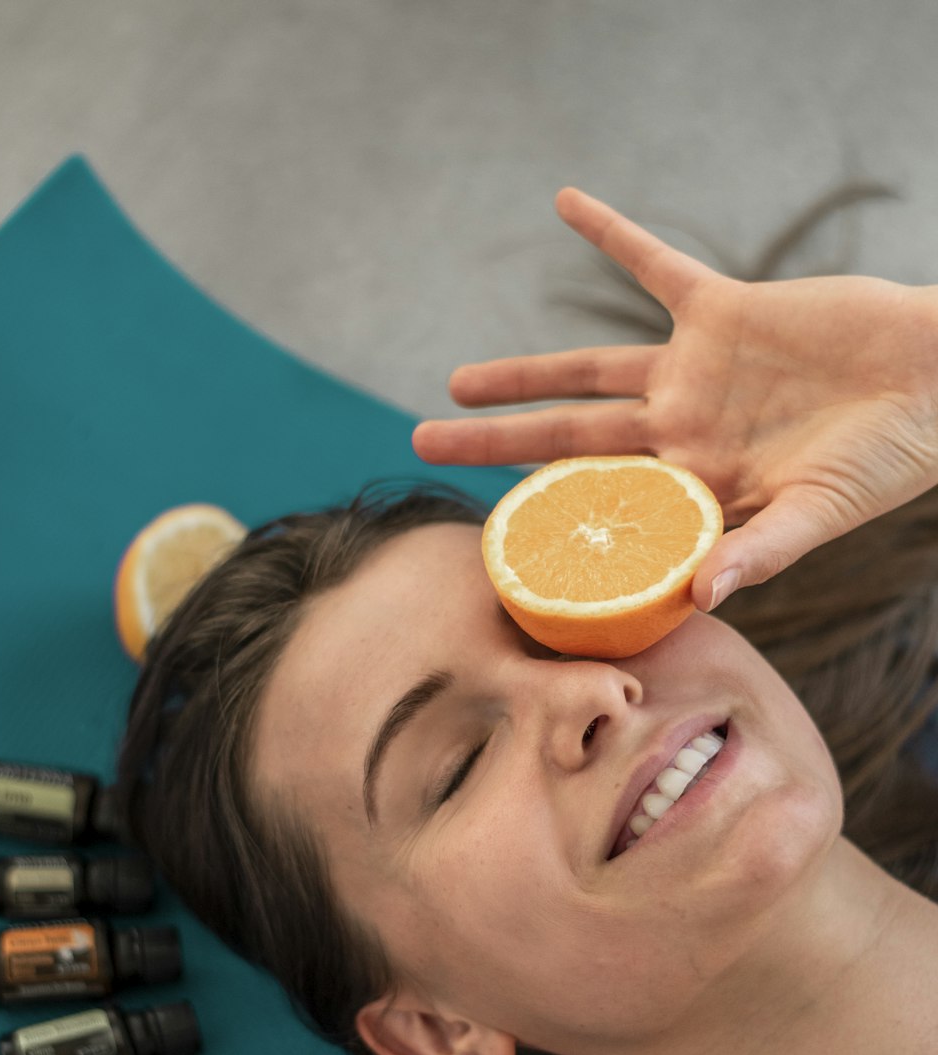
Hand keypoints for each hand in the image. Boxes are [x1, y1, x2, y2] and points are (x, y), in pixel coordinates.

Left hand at [413, 188, 937, 611]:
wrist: (936, 381)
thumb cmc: (888, 461)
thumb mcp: (823, 513)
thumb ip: (761, 551)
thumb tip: (701, 596)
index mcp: (697, 491)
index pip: (602, 511)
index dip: (545, 524)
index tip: (485, 542)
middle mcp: (681, 434)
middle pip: (567, 443)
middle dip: (496, 446)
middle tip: (425, 445)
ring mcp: (696, 373)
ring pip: (588, 371)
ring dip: (524, 371)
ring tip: (458, 378)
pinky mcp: (723, 311)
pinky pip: (655, 263)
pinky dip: (612, 233)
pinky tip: (563, 202)